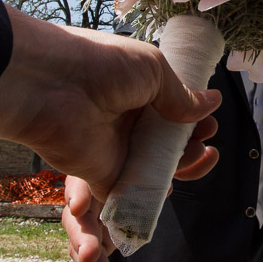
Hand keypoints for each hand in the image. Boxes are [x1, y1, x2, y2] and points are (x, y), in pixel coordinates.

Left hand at [0, 8, 221, 202]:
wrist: (51, 86)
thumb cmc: (101, 66)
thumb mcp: (152, 69)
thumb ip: (181, 94)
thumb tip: (211, 102)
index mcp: (136, 90)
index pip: (170, 109)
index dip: (193, 118)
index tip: (210, 122)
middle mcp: (125, 120)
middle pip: (165, 141)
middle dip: (191, 143)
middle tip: (207, 140)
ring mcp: (115, 148)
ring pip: (154, 168)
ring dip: (180, 167)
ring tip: (200, 156)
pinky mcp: (103, 175)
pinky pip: (130, 192)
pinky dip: (150, 196)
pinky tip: (172, 187)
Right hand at [62, 119, 218, 261]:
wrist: (136, 169)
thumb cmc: (144, 159)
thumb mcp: (163, 158)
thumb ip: (183, 156)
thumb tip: (210, 153)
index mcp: (96, 170)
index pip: (81, 179)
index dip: (78, 192)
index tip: (79, 207)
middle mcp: (85, 195)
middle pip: (77, 219)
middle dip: (83, 239)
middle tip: (92, 256)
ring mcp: (87, 220)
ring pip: (81, 245)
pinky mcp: (94, 238)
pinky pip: (93, 260)